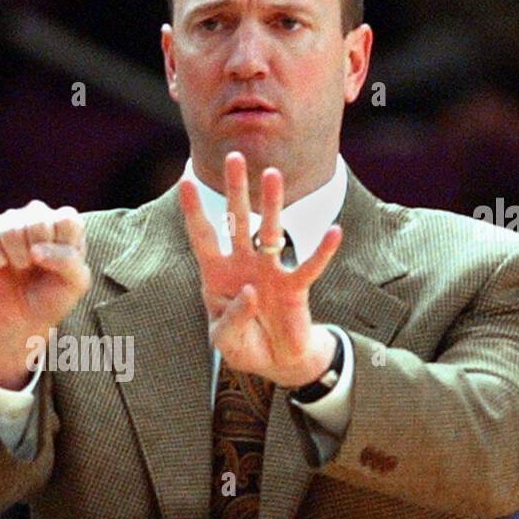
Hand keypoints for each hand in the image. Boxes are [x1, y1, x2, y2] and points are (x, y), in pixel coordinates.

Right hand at [0, 201, 90, 387]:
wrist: (22, 320)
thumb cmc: (53, 299)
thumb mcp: (76, 284)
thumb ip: (69, 262)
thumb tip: (38, 250)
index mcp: (66, 223)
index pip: (67, 218)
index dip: (62, 249)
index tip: (57, 270)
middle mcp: (38, 215)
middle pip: (38, 219)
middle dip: (38, 254)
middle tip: (36, 272)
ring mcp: (10, 221)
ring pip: (12, 227)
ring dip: (17, 259)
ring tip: (20, 270)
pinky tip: (2, 268)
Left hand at [179, 152, 341, 387]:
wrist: (275, 361)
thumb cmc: (244, 345)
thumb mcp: (225, 340)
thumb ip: (231, 319)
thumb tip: (250, 291)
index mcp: (217, 275)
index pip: (203, 237)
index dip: (194, 211)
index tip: (185, 180)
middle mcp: (243, 265)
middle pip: (237, 221)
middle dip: (236, 190)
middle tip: (235, 157)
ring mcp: (269, 272)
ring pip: (270, 231)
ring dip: (271, 204)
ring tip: (272, 175)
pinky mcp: (295, 287)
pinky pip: (310, 266)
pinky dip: (322, 251)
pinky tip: (334, 232)